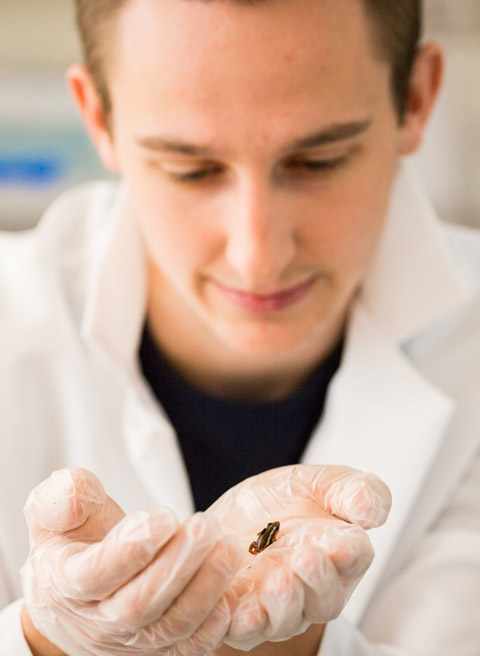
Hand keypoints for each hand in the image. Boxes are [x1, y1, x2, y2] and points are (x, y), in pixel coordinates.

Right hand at [21, 468, 241, 655]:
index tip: (164, 516)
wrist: (70, 592)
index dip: (131, 548)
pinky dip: (211, 628)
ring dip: (205, 589)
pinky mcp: (156, 652)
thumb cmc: (69, 540)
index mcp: (64, 584)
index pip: (96, 574)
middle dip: (178, 564)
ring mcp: (128, 644)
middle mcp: (95, 623)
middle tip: (206, 526)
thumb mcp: (53, 511)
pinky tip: (230, 596)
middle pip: (139, 605)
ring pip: (170, 627)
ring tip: (229, 548)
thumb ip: (62, 498)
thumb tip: (75, 488)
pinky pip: (186, 649)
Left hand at [206, 464, 391, 649]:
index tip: (341, 542)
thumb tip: (369, 507)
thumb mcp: (314, 482)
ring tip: (279, 578)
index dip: (349, 552)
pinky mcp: (238, 618)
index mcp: (338, 552)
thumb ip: (348, 489)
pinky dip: (239, 621)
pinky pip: (241, 630)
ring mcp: (276, 608)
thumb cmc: (283, 501)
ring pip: (286, 621)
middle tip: (306, 557)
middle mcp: (312, 589)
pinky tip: (235, 605)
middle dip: (318, 582)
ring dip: (283, 604)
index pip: (355, 557)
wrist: (231, 520)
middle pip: (326, 600)